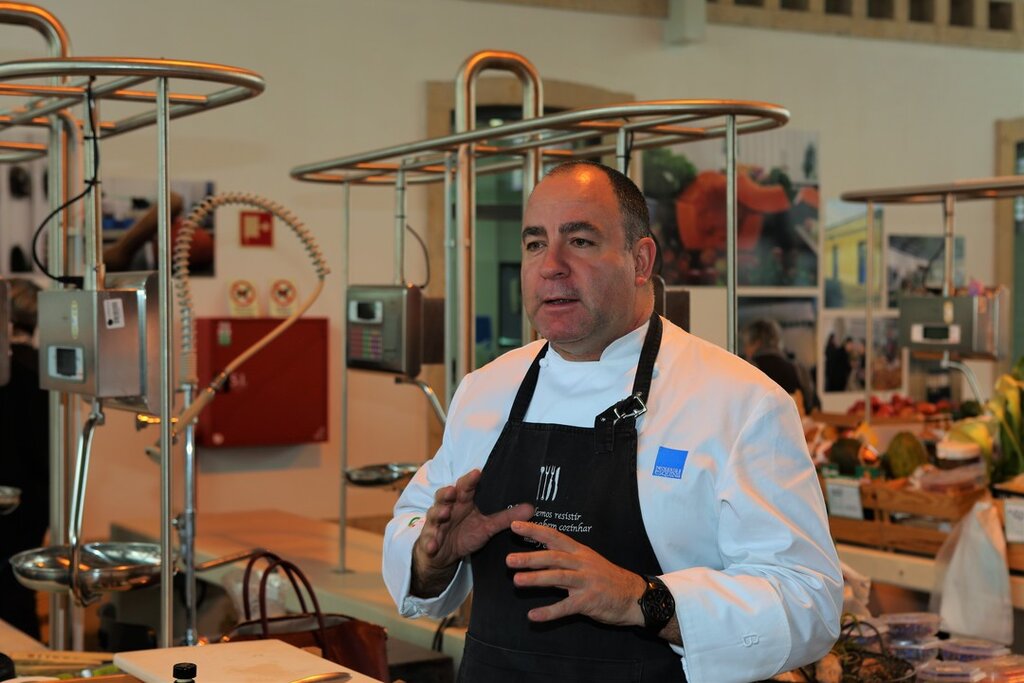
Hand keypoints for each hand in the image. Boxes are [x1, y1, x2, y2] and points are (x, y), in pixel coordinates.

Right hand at [411, 469, 533, 596]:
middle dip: (448, 493)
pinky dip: (430, 542)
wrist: (444, 555)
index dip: (470, 480)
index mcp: (462, 501)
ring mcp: (436, 523)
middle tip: (453, 491)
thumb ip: (507, 517)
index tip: (478, 473)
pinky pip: (428, 540)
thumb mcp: (487, 526)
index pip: (465, 487)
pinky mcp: (430, 540)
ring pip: (435, 514)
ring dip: (438, 513)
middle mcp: (447, 508)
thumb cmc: (465, 534)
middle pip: (445, 496)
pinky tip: (432, 545)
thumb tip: (531, 508)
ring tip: (445, 513)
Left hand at [506, 520, 645, 626]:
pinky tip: (533, 616)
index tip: (515, 525)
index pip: (554, 537)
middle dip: (530, 557)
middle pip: (554, 557)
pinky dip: (549, 612)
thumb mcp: (587, 563)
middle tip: (509, 560)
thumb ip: (563, 561)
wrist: (634, 596)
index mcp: (580, 552)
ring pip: (558, 577)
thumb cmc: (607, 579)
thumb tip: (537, 556)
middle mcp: (582, 563)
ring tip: (516, 580)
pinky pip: (566, 607)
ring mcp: (587, 582)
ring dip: (536, 579)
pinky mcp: (590, 601)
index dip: (534, 530)